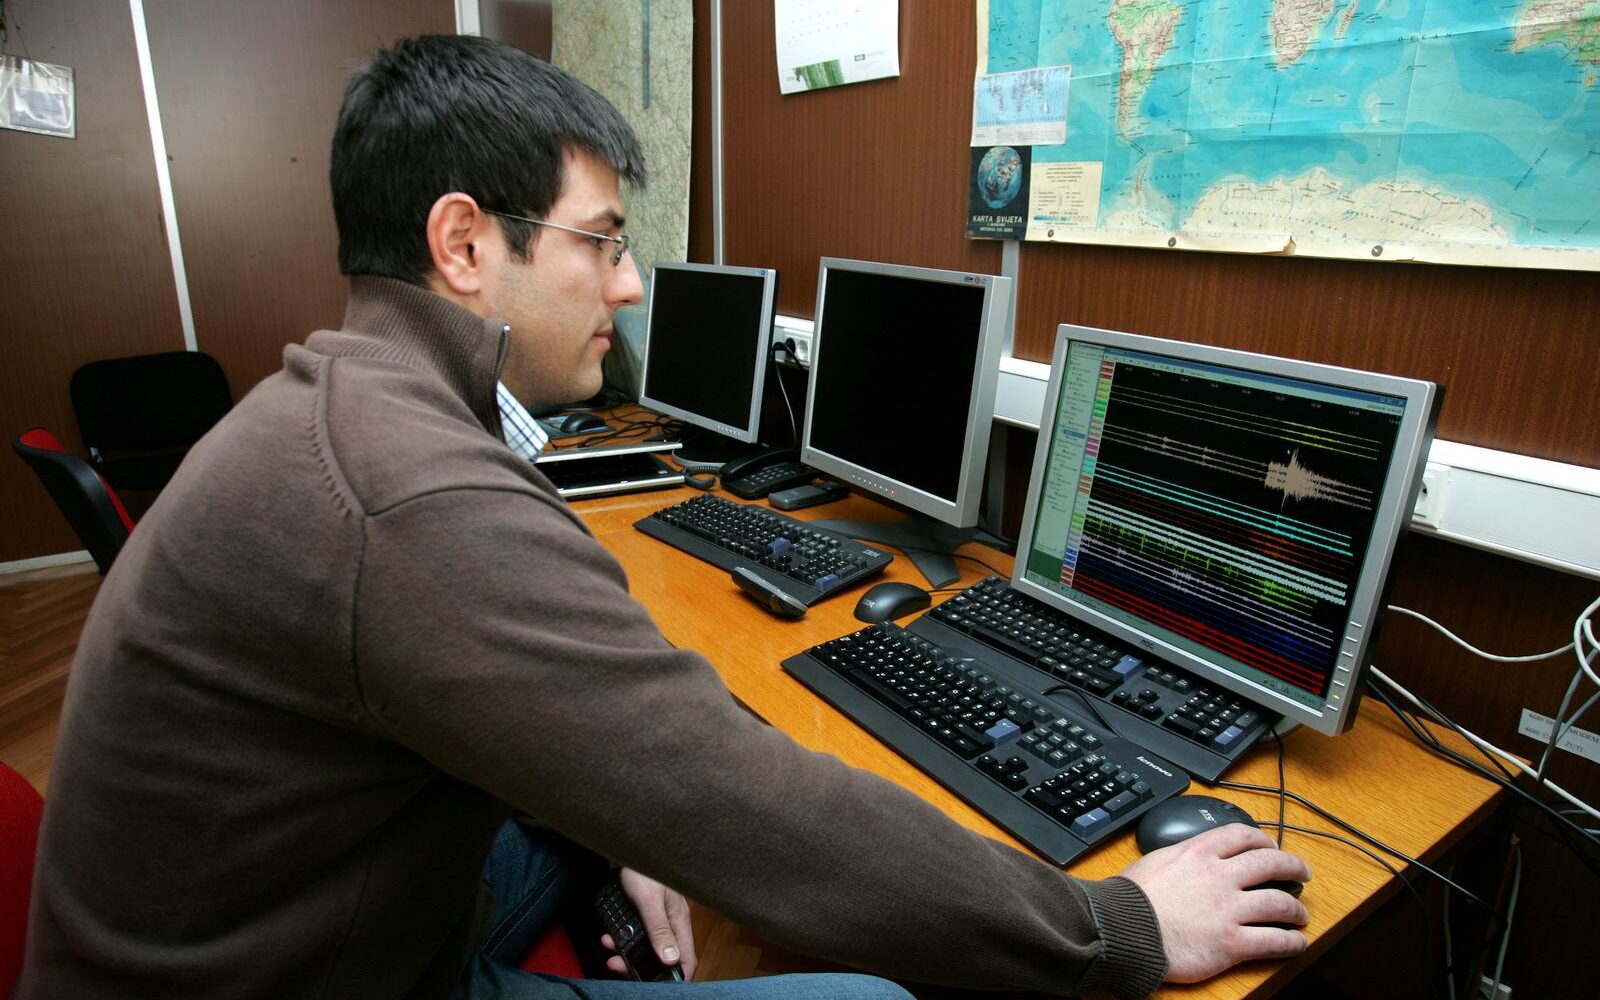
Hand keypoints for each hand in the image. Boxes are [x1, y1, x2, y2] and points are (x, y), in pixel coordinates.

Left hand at [602, 868, 697, 980]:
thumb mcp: (649, 901)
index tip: (660, 987)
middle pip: (663, 957)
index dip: (677, 977)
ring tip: (610, 950)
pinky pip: (634, 935)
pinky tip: (609, 936)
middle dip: (640, 966)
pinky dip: (621, 939)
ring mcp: (657, 918)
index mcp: (679, 920)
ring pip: (646, 948)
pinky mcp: (643, 914)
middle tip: (619, 966)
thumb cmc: (642, 867)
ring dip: (626, 953)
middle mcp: (670, 922)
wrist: (627, 846)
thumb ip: (660, 930)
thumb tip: (671, 959)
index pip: (687, 958)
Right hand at [1121, 824, 1311, 982]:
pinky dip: (1291, 942)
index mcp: (1199, 852)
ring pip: (1278, 903)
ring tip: (1301, 914)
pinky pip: (1273, 941)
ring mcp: (1229, 909)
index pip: (1242, 836)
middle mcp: (1220, 877)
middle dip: (1292, 867)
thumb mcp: (1154, 861)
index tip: (1270, 846)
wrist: (1122, 927)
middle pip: (1270, 864)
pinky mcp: (1232, 942)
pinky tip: (1297, 942)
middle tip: (1301, 873)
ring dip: (1295, 909)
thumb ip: (1178, 858)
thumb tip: (1183, 862)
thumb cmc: (1130, 898)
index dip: (1263, 840)